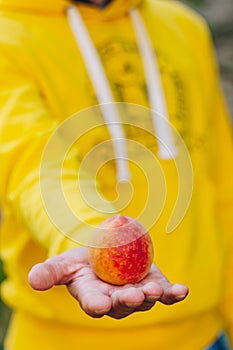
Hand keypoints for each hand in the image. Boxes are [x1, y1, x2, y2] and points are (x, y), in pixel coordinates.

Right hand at [28, 247, 187, 318]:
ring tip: (156, 290)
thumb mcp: (62, 263)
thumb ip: (49, 273)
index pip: (93, 304)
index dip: (97, 304)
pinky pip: (165, 293)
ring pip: (144, 300)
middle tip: (135, 295)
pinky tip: (182, 290)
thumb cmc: (81, 262)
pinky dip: (174, 293)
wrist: (104, 254)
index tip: (100, 304)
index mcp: (93, 299)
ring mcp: (136, 295)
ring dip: (151, 297)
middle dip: (129, 301)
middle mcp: (116, 303)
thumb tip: (33, 280)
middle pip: (122, 305)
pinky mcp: (152, 286)